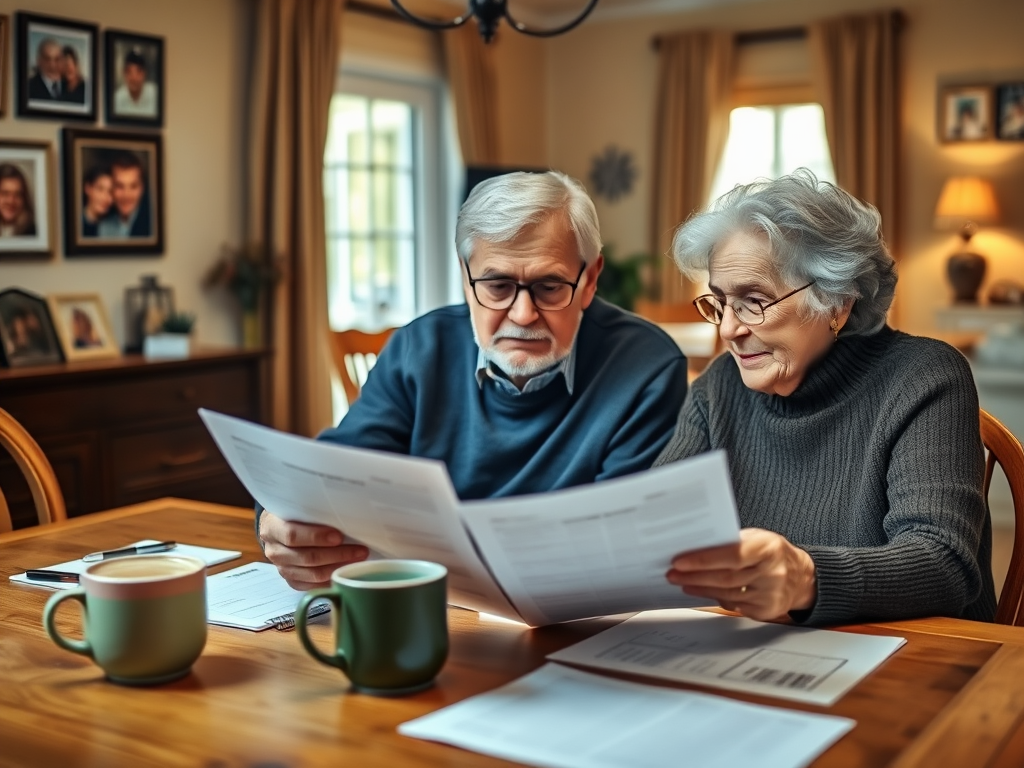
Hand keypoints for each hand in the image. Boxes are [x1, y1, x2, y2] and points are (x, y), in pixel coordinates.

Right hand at [258, 510, 368, 590]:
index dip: (316, 537)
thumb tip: (345, 514)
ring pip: (312, 574)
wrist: (278, 527)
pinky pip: (312, 585)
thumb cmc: (293, 515)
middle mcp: (274, 550)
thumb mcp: (297, 507)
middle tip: (359, 550)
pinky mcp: (291, 580)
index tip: (338, 536)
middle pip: (307, 557)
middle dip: (337, 554)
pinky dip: (331, 580)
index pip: (293, 535)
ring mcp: (282, 568)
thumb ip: (312, 511)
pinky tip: (345, 573)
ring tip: (357, 560)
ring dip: (338, 568)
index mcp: (272, 527)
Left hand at [666, 528, 816, 621]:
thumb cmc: (773, 552)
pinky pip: (734, 605)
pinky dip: (714, 598)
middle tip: (673, 573)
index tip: (680, 560)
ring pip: (726, 593)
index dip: (703, 560)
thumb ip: (732, 542)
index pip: (732, 555)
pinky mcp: (766, 610)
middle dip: (695, 576)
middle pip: (725, 577)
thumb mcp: (758, 538)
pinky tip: (700, 591)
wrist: (802, 577)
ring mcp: (770, 594)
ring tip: (681, 581)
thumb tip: (696, 547)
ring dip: (700, 588)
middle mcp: (772, 572)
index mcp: (768, 548)